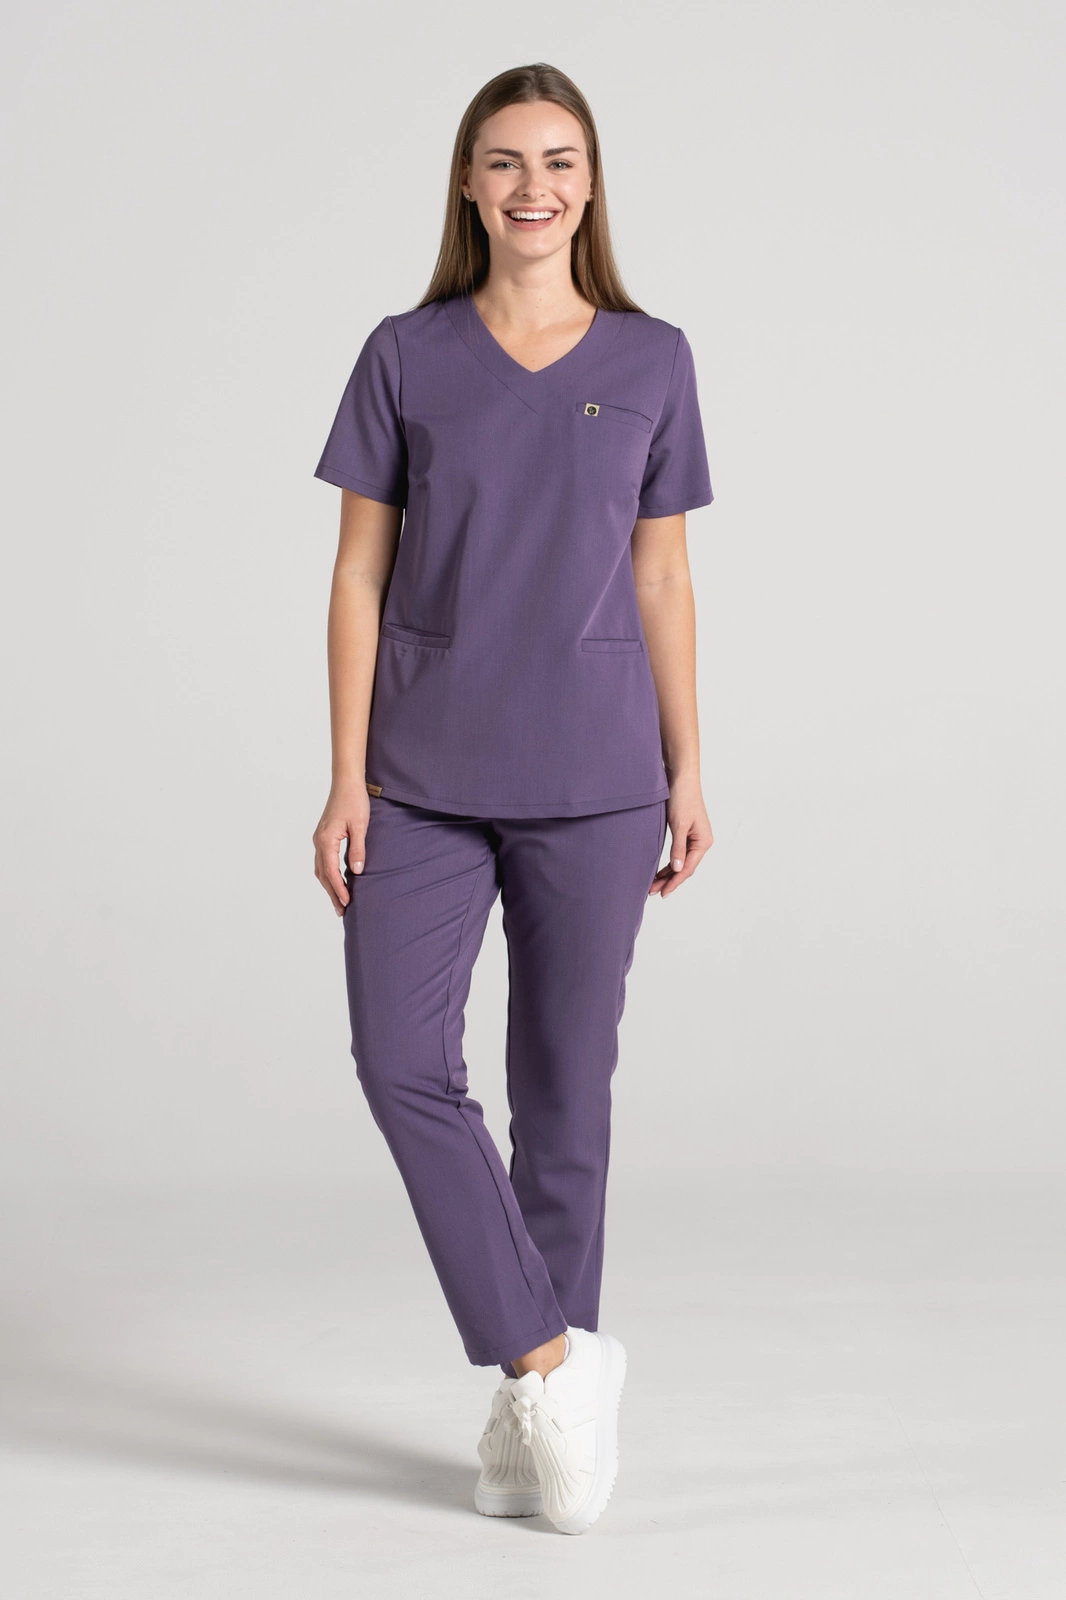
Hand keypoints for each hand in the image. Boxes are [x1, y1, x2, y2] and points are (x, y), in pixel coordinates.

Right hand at [313, 784, 370, 915]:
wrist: (346, 782)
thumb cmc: (354, 801)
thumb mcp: (360, 826)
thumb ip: (357, 850)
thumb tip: (357, 872)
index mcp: (326, 840)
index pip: (331, 872)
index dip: (339, 889)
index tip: (347, 903)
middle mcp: (318, 842)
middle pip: (323, 875)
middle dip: (332, 893)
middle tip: (341, 911)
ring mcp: (319, 839)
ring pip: (321, 869)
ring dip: (329, 886)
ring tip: (339, 901)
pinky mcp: (323, 836)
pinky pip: (323, 861)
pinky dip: (329, 874)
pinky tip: (337, 880)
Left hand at [650, 776, 712, 898]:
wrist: (681, 778)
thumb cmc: (682, 798)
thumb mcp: (679, 825)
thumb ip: (678, 848)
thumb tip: (676, 868)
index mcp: (703, 842)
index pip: (687, 868)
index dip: (674, 881)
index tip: (662, 892)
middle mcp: (701, 842)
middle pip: (684, 867)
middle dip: (669, 880)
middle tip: (652, 891)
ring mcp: (694, 838)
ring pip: (680, 862)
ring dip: (668, 873)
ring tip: (653, 884)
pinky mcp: (686, 833)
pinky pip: (678, 853)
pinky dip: (669, 863)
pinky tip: (660, 870)